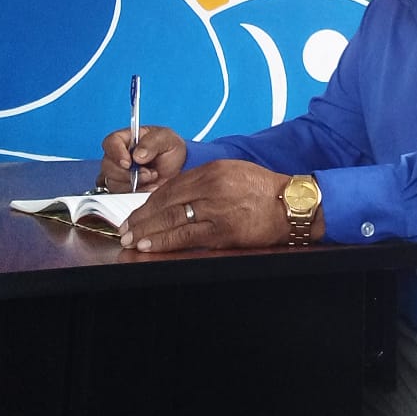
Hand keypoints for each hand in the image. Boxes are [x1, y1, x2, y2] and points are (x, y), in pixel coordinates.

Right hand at [98, 125, 186, 191]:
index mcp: (125, 138)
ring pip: (113, 183)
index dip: (116, 153)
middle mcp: (118, 156)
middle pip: (108, 166)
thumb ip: (152, 143)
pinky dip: (137, 193)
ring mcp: (118, 174)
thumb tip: (137, 155)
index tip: (128, 163)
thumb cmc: (169, 147)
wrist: (178, 167)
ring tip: (152, 178)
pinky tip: (150, 187)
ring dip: (134, 184)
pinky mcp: (123, 189)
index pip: (111, 143)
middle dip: (128, 173)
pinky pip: (121, 195)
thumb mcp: (166, 138)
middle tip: (148, 173)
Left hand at [118, 160, 320, 253]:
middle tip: (125, 229)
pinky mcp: (222, 231)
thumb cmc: (263, 189)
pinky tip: (151, 245)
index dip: (150, 201)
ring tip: (131, 240)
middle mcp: (211, 187)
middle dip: (142, 218)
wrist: (291, 205)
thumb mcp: (234, 172)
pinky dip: (165, 242)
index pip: (171, 186)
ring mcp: (215, 209)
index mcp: (213, 170)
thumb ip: (206, 181)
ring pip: (171, 220)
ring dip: (147, 231)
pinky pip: (186, 237)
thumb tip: (178, 197)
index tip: (137, 212)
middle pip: (166, 203)